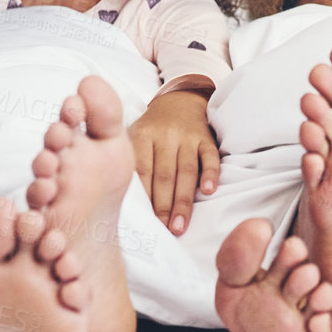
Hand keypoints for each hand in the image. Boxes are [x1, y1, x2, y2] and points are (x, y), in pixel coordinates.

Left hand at [129, 90, 219, 236]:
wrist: (179, 101)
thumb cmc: (151, 129)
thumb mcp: (133, 136)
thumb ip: (128, 162)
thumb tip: (120, 200)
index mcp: (143, 135)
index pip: (142, 171)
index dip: (143, 197)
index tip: (143, 222)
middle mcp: (166, 135)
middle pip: (164, 175)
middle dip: (163, 206)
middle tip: (162, 231)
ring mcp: (188, 136)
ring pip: (186, 171)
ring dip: (183, 201)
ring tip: (180, 226)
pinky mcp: (206, 139)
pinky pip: (210, 157)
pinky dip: (210, 174)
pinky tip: (208, 191)